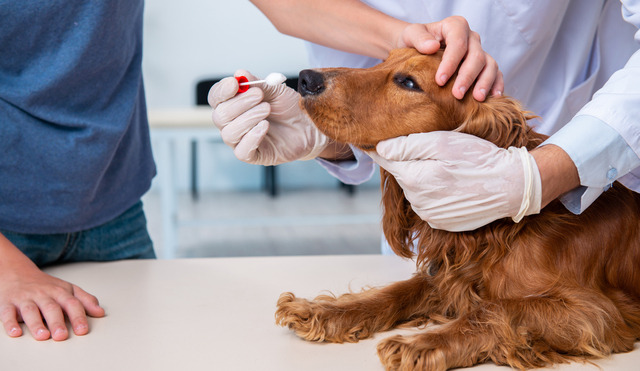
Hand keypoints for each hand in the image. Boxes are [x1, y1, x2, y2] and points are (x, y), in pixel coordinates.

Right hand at [0, 236, 104, 340]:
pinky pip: (7, 313)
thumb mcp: (68, 289)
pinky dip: (10, 323)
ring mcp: (25, 298)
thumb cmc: (45, 286)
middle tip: (62, 336)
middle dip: (57, 322)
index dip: (78, 317)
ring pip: (31, 310)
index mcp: (60, 292)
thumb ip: (85, 300)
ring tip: (43, 336)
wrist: (16, 272)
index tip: (83, 330)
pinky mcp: (8, 303)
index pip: (72, 304)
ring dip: (36, 324)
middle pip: (51, 308)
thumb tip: (101, 312)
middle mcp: (43, 295)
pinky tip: (16, 332)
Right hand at [209, 70, 329, 164]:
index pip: (216, 98)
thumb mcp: (275, 90)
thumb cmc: (289, 109)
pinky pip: (242, 151)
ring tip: (267, 109)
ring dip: (248, 118)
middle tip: (259, 96)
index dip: (222, 91)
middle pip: (220, 116)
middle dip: (239, 104)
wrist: (308, 125)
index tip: (235, 83)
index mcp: (234, 105)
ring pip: (229, 133)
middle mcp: (233, 124)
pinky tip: (264, 126)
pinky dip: (252, 137)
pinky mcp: (253, 155)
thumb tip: (240, 74)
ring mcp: (241, 141)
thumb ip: (258, 83)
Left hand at [368, 131, 541, 231]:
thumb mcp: (441, 143)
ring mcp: (430, 216)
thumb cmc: (477, 159)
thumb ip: (406, 146)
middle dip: (412, 163)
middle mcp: (417, 203)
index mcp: (413, 180)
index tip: (375, 142)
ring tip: (450, 169)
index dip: (382, 149)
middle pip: (404, 176)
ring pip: (417, 191)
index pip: (386, 162)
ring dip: (425, 179)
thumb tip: (379, 149)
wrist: (512, 186)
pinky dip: (437, 194)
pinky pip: (431, 204)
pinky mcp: (443, 223)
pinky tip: (455, 185)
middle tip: (436, 152)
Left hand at [396, 16, 503, 100]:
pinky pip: (495, 73)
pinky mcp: (484, 64)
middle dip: (467, 76)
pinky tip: (493, 97)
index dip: (451, 62)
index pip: (458, 43)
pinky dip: (496, 84)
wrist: (418, 48)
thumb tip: (432, 47)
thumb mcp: (411, 35)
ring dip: (485, 82)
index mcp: (455, 26)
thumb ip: (419, 38)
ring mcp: (479, 51)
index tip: (440, 81)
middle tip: (457, 94)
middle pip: (476, 56)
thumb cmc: (416, 41)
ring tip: (477, 98)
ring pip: (489, 65)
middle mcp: (471, 38)